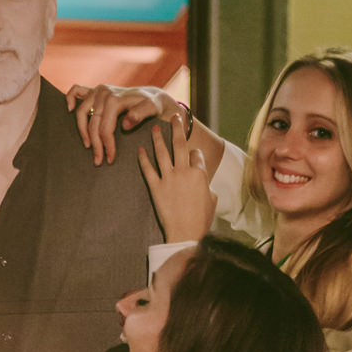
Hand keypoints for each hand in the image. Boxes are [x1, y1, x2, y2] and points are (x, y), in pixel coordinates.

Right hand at [67, 83, 182, 164]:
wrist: (153, 96)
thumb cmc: (153, 105)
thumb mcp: (152, 109)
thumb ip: (140, 114)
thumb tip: (125, 124)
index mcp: (115, 99)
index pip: (105, 127)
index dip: (106, 145)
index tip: (110, 159)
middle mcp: (104, 93)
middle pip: (92, 123)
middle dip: (95, 144)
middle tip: (99, 160)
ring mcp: (98, 91)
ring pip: (81, 113)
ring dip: (82, 130)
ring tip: (88, 146)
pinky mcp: (95, 90)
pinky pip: (76, 90)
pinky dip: (70, 98)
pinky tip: (69, 110)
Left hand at [137, 120, 213, 242]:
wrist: (185, 234)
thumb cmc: (201, 220)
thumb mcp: (212, 200)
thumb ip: (207, 185)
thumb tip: (203, 181)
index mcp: (200, 174)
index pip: (196, 154)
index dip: (194, 153)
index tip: (192, 154)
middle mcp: (184, 172)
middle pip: (180, 144)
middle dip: (177, 128)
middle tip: (174, 116)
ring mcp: (169, 179)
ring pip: (162, 153)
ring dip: (158, 138)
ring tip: (155, 128)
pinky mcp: (156, 188)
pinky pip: (148, 170)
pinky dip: (143, 159)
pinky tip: (139, 150)